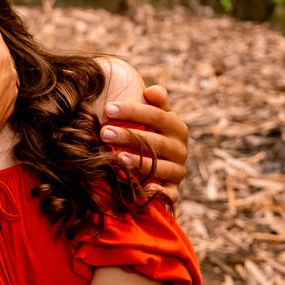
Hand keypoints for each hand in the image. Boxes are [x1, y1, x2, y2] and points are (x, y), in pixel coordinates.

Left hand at [101, 85, 187, 202]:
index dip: (132, 111)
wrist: (162, 165)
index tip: (108, 108)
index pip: (156, 115)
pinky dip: (159, 193)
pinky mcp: (173, 190)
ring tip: (117, 158)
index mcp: (176, 128)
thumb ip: (156, 101)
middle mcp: (180, 149)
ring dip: (139, 163)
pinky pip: (169, 194)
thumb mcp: (156, 115)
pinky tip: (144, 189)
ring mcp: (178, 171)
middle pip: (155, 141)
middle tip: (104, 132)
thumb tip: (151, 90)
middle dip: (128, 136)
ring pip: (160, 167)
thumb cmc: (152, 133)